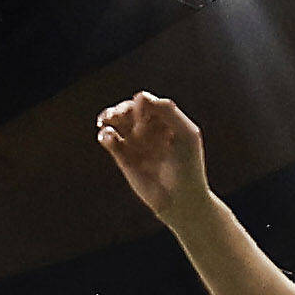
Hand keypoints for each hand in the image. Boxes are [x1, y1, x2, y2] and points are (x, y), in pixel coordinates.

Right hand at [96, 93, 209, 218]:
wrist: (180, 199)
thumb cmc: (188, 165)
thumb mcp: (185, 133)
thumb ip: (167, 111)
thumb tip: (139, 96)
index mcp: (164, 120)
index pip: (146, 103)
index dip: (141, 106)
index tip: (143, 118)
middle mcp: (148, 129)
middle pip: (128, 110)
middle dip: (121, 109)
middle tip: (118, 115)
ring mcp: (135, 143)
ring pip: (116, 122)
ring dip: (109, 117)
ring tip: (105, 121)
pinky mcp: (124, 158)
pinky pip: (110, 141)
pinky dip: (106, 136)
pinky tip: (108, 137)